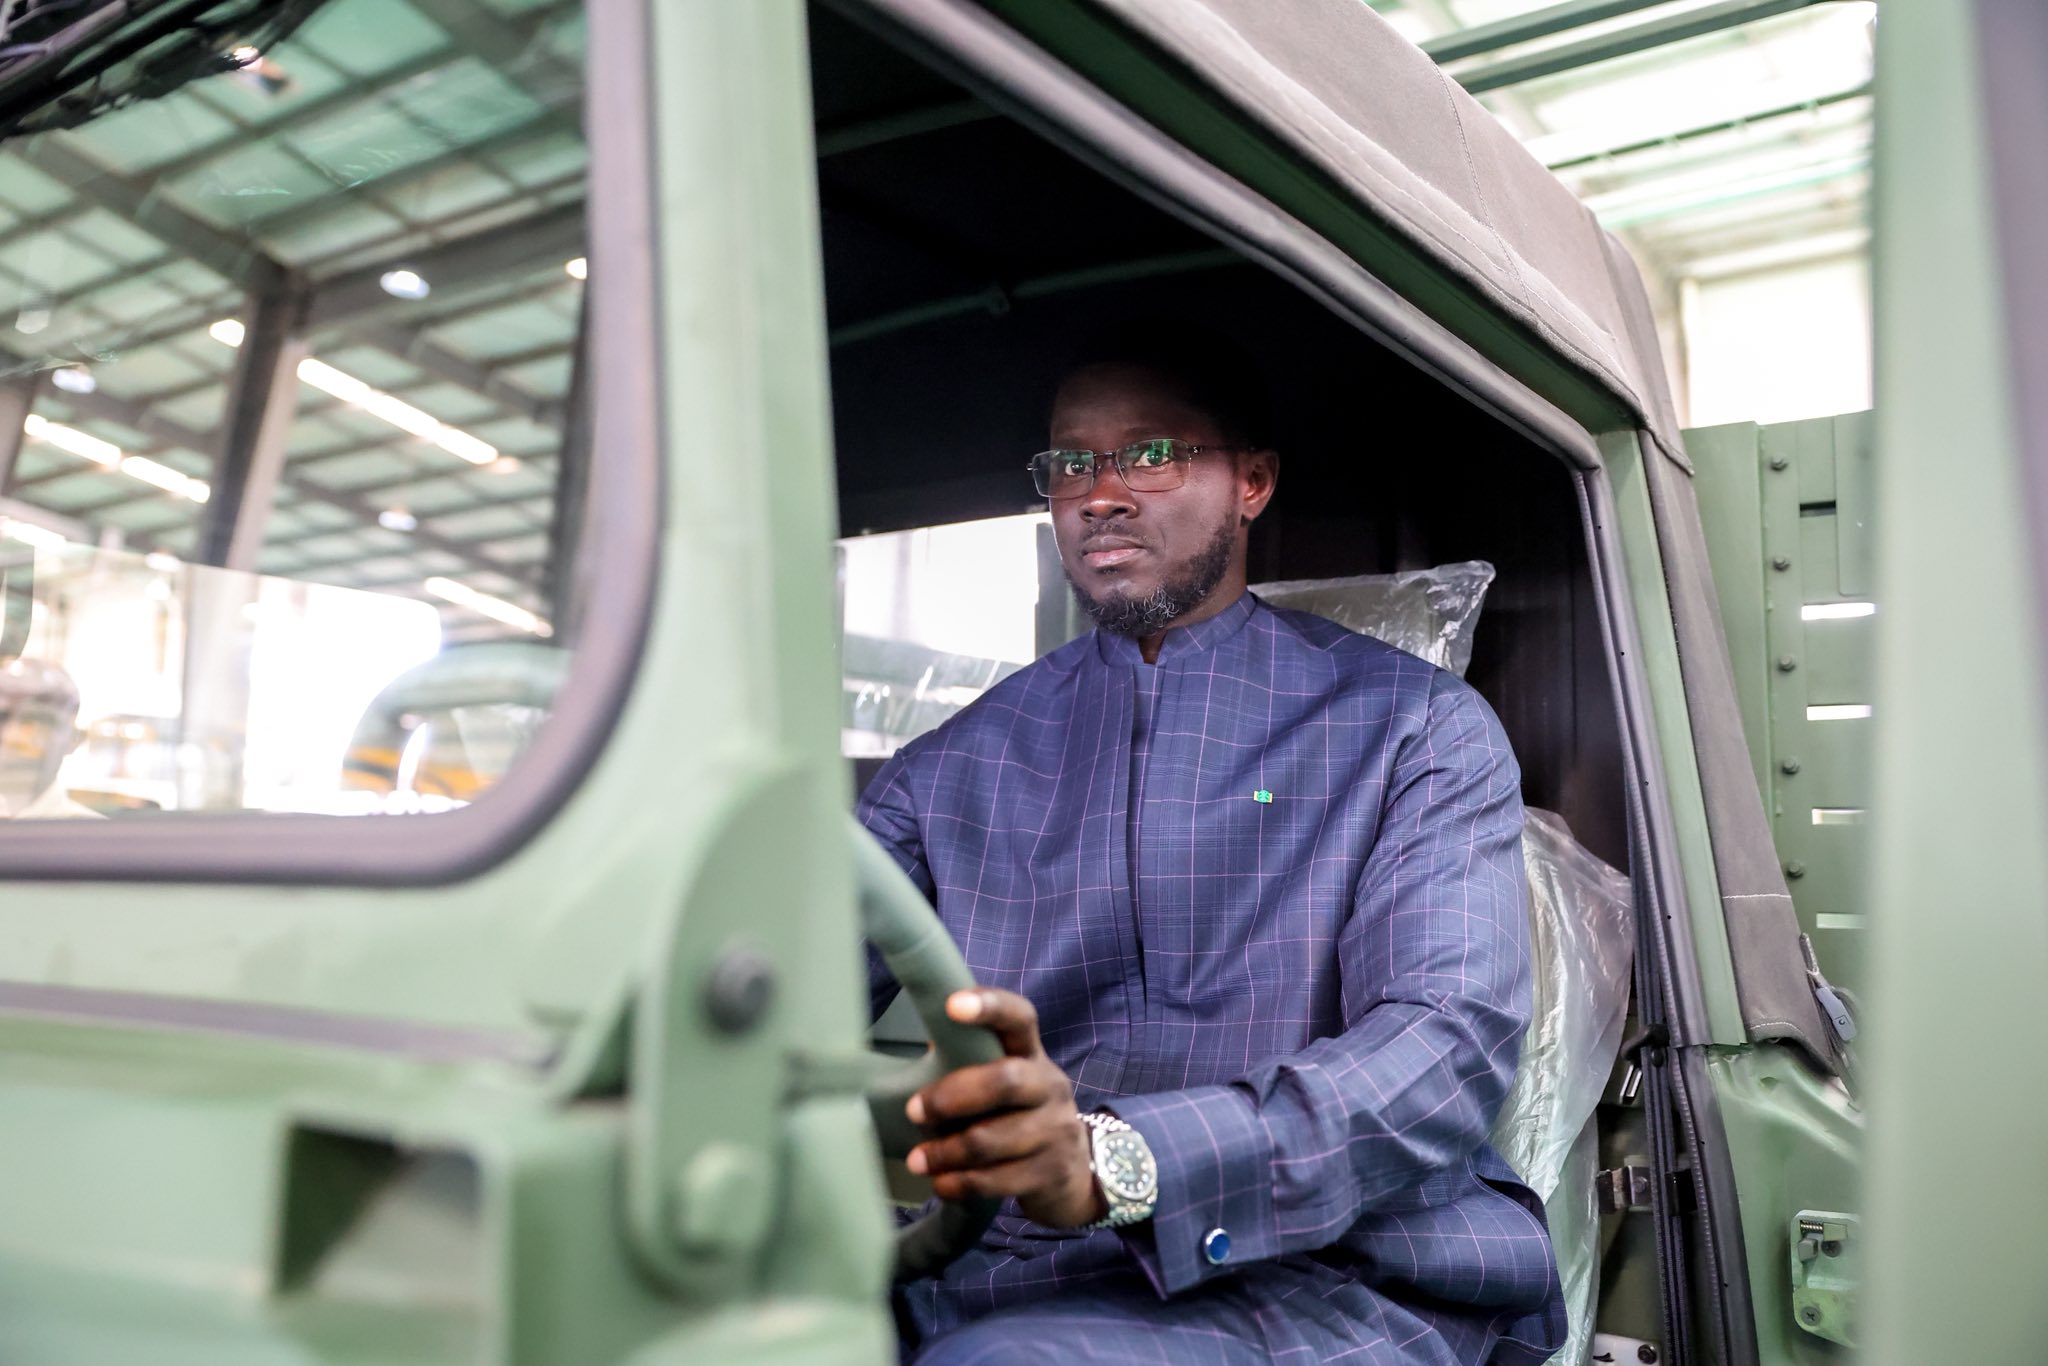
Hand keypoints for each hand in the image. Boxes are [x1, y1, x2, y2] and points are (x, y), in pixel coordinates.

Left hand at [905, 987, 1107, 1228]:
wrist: (1072, 1170)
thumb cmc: (1017, 1113)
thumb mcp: (1004, 1079)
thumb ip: (967, 1060)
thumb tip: (913, 1042)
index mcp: (1031, 1053)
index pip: (1019, 1018)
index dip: (989, 1006)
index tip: (951, 1005)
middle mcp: (1050, 1086)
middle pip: (1006, 1081)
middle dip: (952, 1096)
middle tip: (914, 1111)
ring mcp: (1056, 1130)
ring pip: (996, 1139)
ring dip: (947, 1151)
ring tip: (916, 1161)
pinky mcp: (1052, 1173)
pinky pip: (999, 1180)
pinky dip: (962, 1184)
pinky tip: (940, 1184)